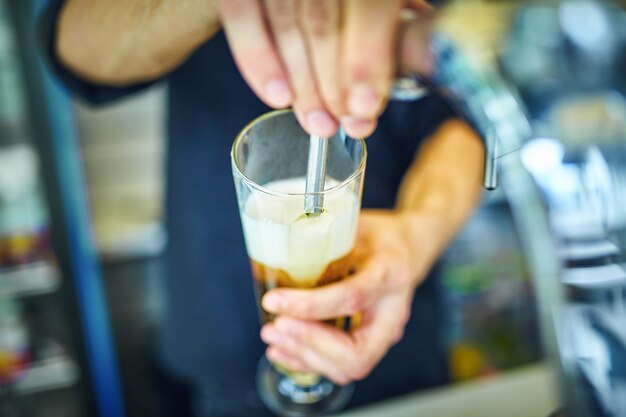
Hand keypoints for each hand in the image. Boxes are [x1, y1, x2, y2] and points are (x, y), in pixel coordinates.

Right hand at [219, 1, 434, 138]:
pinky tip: (278, 96)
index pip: (370, 8)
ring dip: (303, 84)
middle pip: (323, 21)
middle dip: (333, 84)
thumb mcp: (388, 1)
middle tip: (344, 123)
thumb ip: (401, 21)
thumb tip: (419, 61)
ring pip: (287, 25)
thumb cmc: (354, 1)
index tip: (367, 106)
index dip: (367, 60)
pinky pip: (242, 16)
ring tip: (319, 123)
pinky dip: (257, 59)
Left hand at [259, 210, 431, 384]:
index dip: (308, 305)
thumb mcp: (355, 225)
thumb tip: (274, 249)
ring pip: (350, 366)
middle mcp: (393, 311)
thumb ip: (322, 239)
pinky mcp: (373, 342)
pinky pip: (344, 365)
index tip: (273, 301)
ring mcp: (387, 333)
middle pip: (356, 350)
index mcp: (390, 273)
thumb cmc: (380, 235)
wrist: (409, 249)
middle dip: (309, 343)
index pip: (350, 298)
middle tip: (273, 327)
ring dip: (305, 356)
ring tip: (272, 336)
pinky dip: (309, 362)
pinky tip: (283, 351)